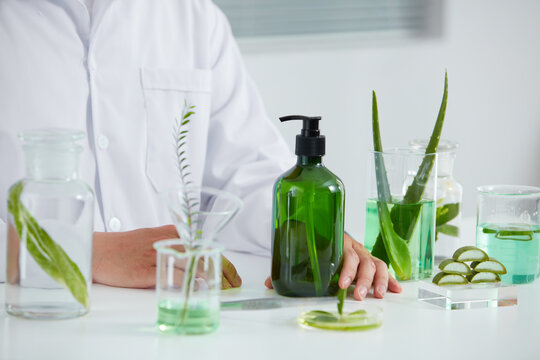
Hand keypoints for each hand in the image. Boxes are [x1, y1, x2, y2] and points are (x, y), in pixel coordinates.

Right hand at [92, 225, 241, 288]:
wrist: (98, 251)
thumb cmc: (123, 246)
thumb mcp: (151, 236)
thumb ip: (171, 241)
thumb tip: (190, 251)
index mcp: (171, 233)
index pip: (205, 245)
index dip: (222, 259)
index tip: (232, 273)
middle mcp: (168, 241)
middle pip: (205, 254)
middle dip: (223, 269)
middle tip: (233, 283)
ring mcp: (158, 255)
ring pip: (194, 264)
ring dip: (211, 278)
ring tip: (221, 289)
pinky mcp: (148, 270)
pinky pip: (174, 276)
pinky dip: (189, 283)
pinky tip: (197, 289)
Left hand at [264, 233, 401, 299]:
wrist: (324, 224)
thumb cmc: (315, 238)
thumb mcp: (300, 248)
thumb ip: (286, 264)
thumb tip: (268, 282)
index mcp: (337, 241)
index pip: (345, 254)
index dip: (345, 270)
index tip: (340, 284)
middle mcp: (353, 246)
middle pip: (363, 261)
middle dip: (362, 280)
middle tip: (356, 295)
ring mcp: (363, 252)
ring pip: (376, 264)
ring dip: (379, 281)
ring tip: (378, 296)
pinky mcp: (369, 259)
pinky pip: (382, 267)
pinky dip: (391, 278)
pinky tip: (396, 290)